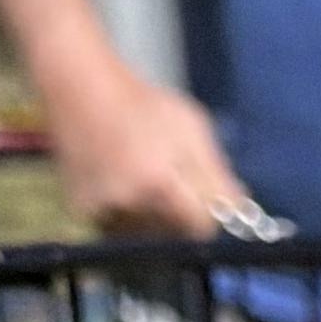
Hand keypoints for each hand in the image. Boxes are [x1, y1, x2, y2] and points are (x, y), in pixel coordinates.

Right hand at [42, 51, 246, 237]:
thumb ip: (216, 173)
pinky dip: (122, 213)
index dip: (204, 215)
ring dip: (149, 217)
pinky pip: (114, 227)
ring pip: (141, 233)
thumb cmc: (142, 103)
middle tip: (166, 180)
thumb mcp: (191, 127)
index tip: (199, 199)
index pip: (198, 228)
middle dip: (177, 215)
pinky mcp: (81, 209)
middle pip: (171, 234)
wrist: (79, 86)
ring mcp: (102, 208)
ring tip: (140, 177)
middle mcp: (130, 202)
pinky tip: (119, 182)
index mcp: (160, 183)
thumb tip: (241, 210)